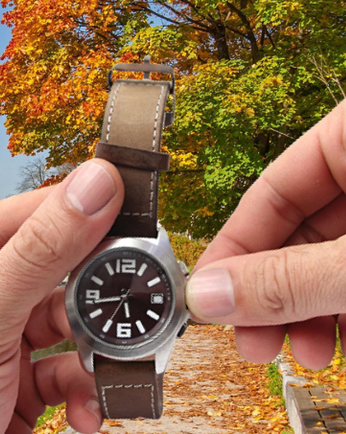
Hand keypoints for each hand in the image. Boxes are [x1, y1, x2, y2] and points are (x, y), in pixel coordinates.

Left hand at [0, 160, 123, 433]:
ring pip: (66, 325)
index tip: (118, 194)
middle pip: (46, 272)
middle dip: (89, 285)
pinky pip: (70, 375)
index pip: (7, 223)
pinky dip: (87, 390)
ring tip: (114, 358)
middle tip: (136, 280)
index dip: (62, 207)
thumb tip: (89, 190)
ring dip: (95, 345)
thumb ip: (33, 260)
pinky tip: (87, 409)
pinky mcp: (20, 392)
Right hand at [186, 100, 345, 369]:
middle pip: (304, 226)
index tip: (209, 297)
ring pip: (338, 253)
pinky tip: (343, 342)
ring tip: (306, 353)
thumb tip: (206, 295)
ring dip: (315, 309)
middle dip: (278, 291)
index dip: (236, 247)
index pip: (275, 185)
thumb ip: (290, 280)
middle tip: (254, 340)